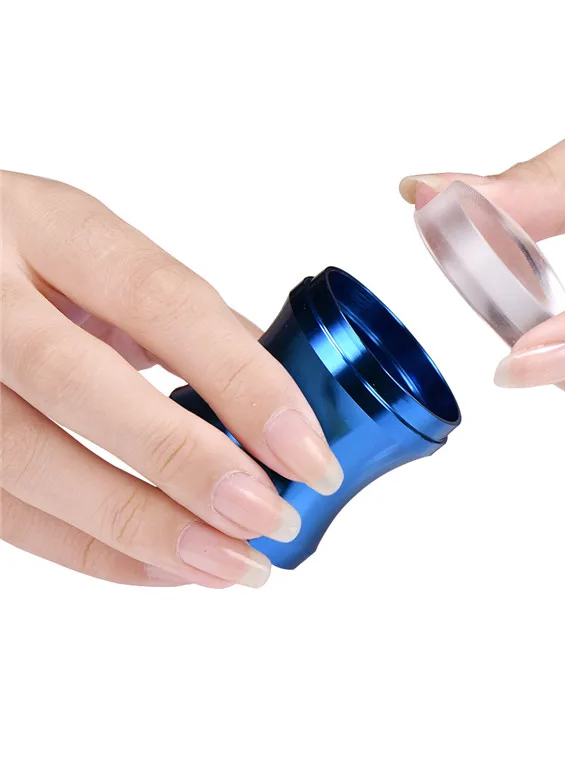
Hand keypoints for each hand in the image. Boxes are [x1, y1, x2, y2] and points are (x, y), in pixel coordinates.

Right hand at [1, 171, 341, 585]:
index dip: (242, 383)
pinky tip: (166, 566)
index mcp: (51, 225)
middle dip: (186, 462)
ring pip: (28, 462)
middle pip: (78, 383)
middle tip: (267, 517)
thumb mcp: (105, 260)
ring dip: (141, 528)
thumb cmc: (35, 261)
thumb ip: (187, 322)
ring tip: (229, 563)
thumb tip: (282, 401)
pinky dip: (92, 550)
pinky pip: (5, 513)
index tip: (308, 454)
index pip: (161, 302)